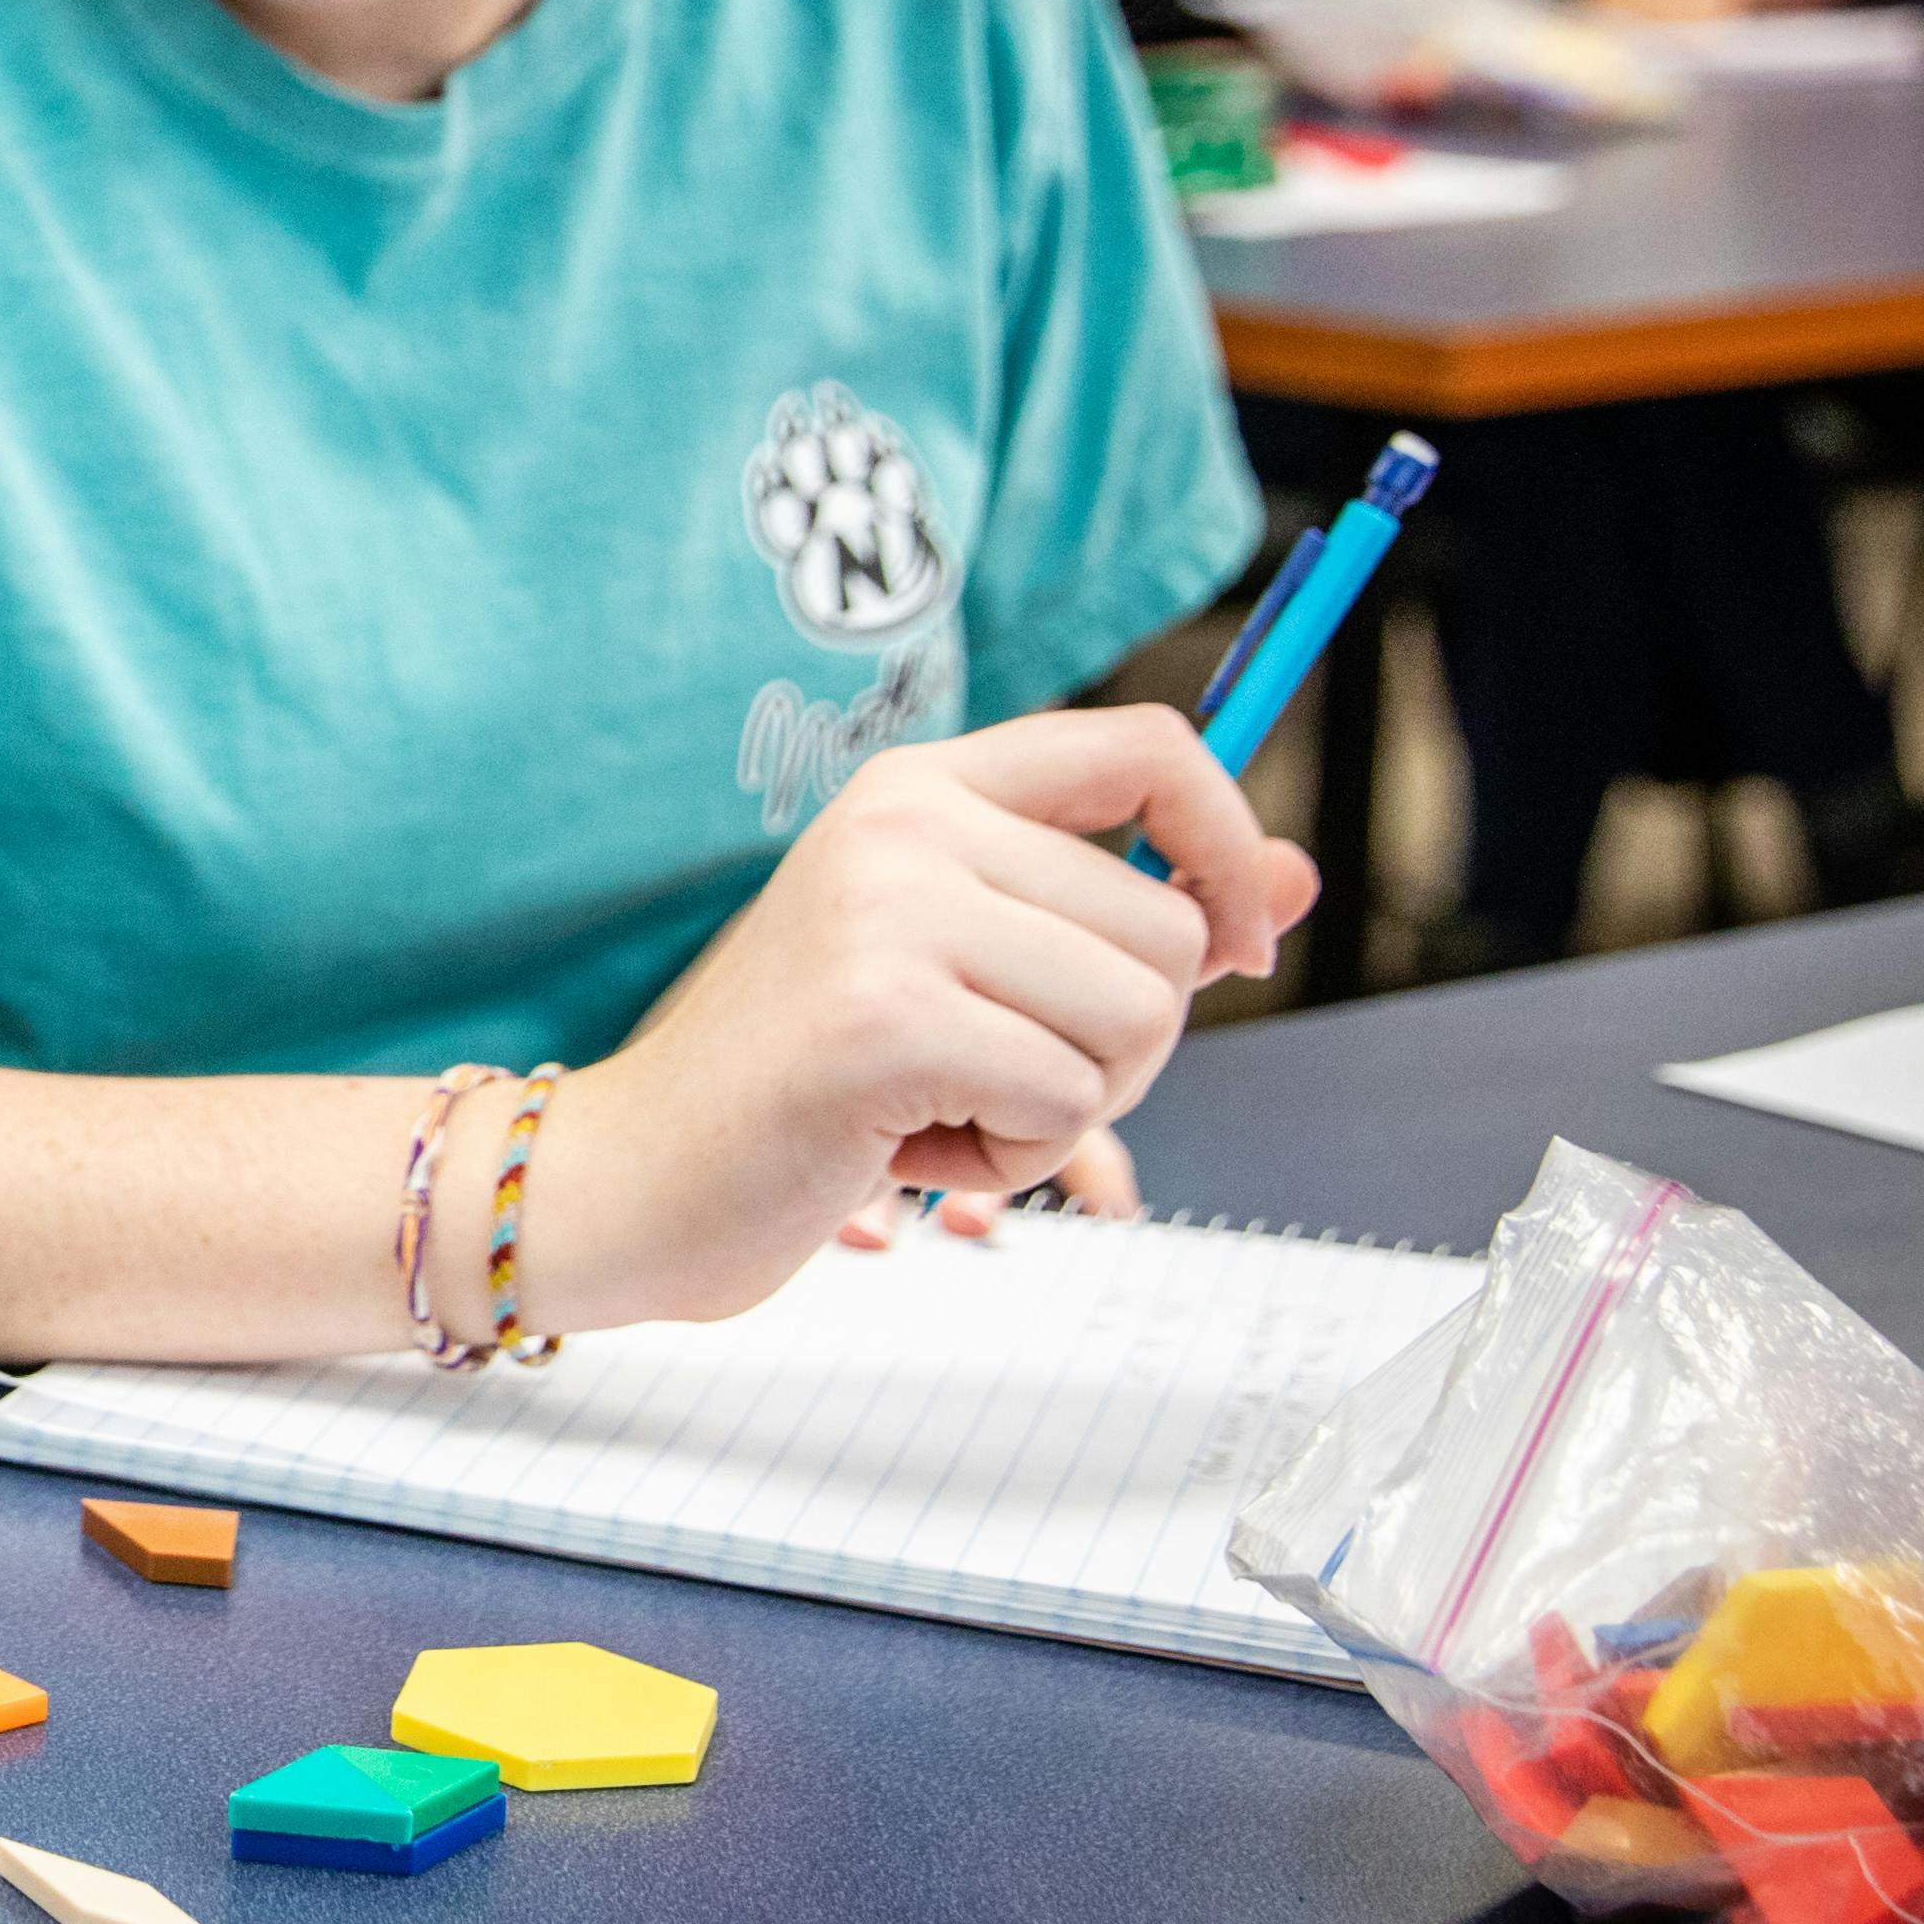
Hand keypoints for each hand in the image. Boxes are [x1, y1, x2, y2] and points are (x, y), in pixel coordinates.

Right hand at [534, 712, 1305, 1339]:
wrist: (629, 1176)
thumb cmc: (798, 1082)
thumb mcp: (965, 969)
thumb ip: (1114, 916)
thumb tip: (1293, 881)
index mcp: (920, 787)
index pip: (1148, 748)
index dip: (1229, 842)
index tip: (1233, 946)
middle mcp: (905, 821)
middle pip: (1172, 929)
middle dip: (1121, 1045)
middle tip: (987, 1078)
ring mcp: (889, 910)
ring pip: (1140, 1020)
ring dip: (1068, 1109)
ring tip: (937, 1110)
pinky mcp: (884, 1016)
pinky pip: (1069, 1100)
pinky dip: (1014, 1161)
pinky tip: (905, 1148)